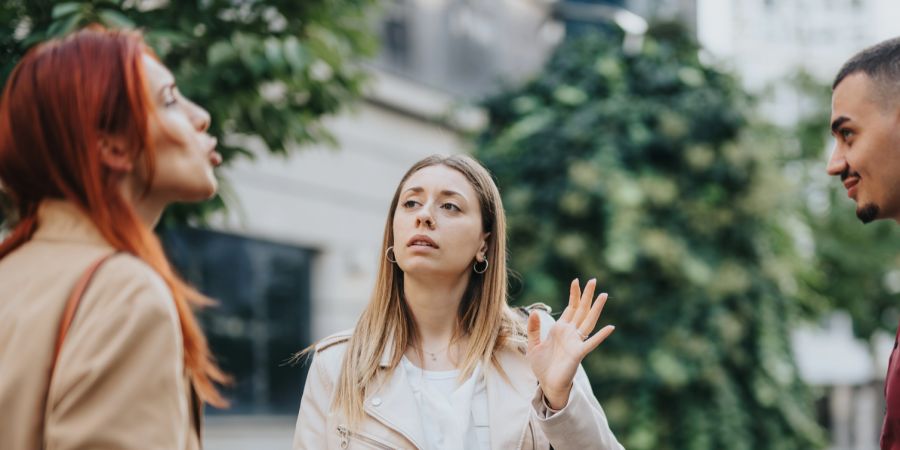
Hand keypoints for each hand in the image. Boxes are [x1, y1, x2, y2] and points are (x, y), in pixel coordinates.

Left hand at [526, 278, 614, 409]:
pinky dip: (601, 336)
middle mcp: (570, 333)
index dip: (574, 295)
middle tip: (594, 280)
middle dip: (587, 296)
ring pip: (588, 321)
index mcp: (560, 329)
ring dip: (596, 309)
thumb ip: (533, 329)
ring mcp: (576, 342)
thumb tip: (534, 312)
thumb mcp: (533, 345)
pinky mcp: (578, 354)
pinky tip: (610, 327)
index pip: (570, 308)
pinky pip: (591, 343)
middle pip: (581, 310)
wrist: (547, 384)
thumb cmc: (542, 366)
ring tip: (603, 295)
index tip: (576, 280)